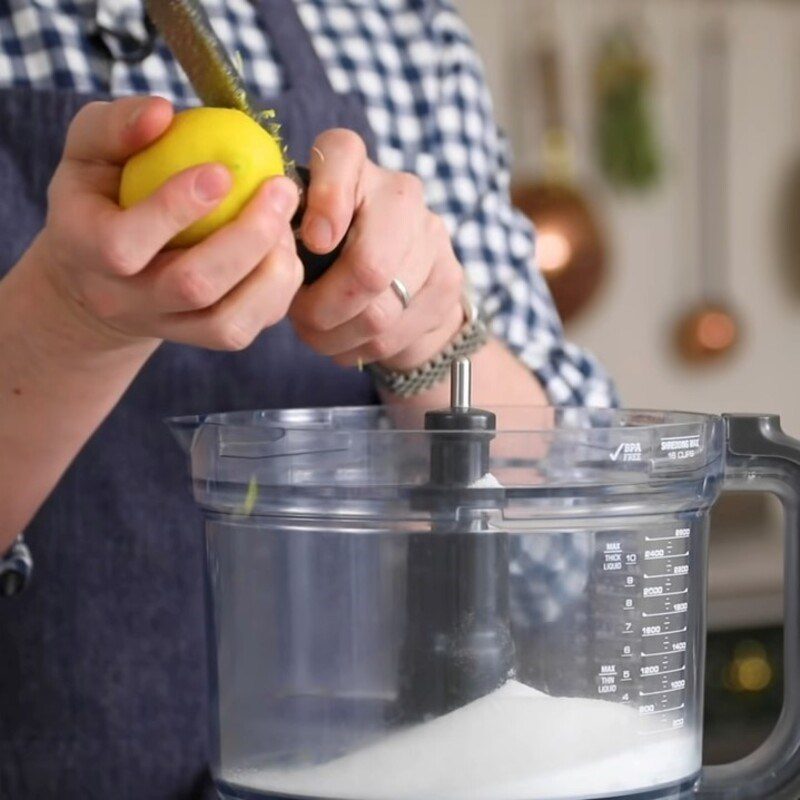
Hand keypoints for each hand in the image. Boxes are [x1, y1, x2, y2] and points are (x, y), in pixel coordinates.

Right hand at [35, 96, 301, 352]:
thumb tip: (162, 112)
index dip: (175, 208)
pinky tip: (283, 249)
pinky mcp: (206, 339)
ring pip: (229, 324)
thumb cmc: (100, 197)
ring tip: (286, 222)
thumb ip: (116, 127)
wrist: (102, 276)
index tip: (222, 170)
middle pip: (193, 286)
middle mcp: (126, 300)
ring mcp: (169, 327)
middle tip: (281, 189)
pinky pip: (252, 327)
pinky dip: (280, 289)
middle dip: (247, 237)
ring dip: (272, 271)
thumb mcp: (90, 151)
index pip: (123, 245)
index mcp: (84, 249)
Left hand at [289, 130, 464, 370]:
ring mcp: (432, 235)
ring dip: (336, 334)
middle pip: (368, 267)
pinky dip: (360, 347)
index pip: (342, 155)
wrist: (401, 280)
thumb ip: (281, 233)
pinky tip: (348, 340)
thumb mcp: (295, 232)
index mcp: (352, 163)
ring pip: (379, 313)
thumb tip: (272, 259)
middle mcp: (400, 191)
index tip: (313, 242)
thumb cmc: (327, 252)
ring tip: (317, 333)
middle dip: (324, 307)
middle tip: (301, 317)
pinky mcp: (448, 279)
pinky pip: (395, 334)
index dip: (327, 202)